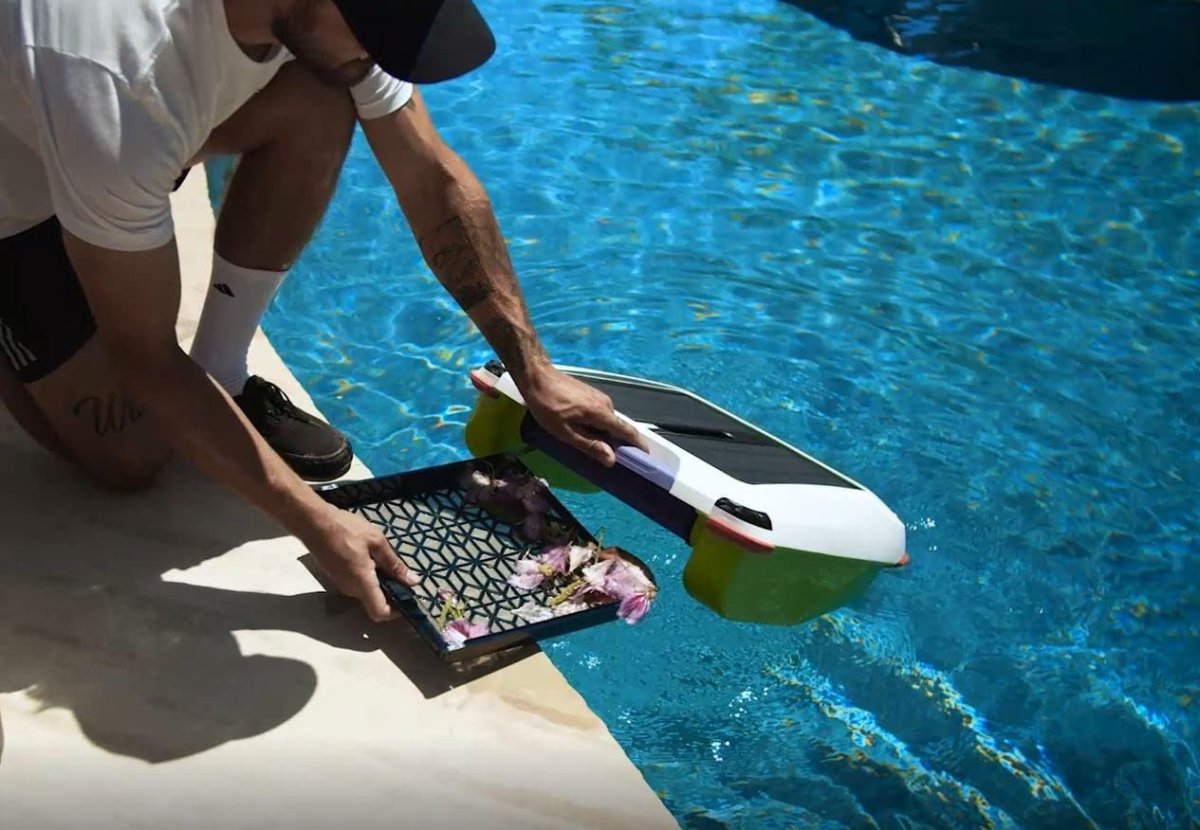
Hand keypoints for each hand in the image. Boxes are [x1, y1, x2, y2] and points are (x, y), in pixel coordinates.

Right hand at [304, 506, 418, 621]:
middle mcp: (351, 589)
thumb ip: (394, 565)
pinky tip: (370, 557)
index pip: (380, 613)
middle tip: (401, 574)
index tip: (407, 597)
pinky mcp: (336, 577)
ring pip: (366, 592)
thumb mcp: (377, 542)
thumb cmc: (345, 529)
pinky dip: (368, 577)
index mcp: (362, 582)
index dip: (396, 611)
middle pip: (374, 603)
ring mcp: (341, 585)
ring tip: (385, 561)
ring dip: (379, 582)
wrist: (314, 522)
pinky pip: (357, 584)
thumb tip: (413, 582)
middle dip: (390, 592)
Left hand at [519, 366, 647, 465]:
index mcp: (601, 413)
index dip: (638, 444)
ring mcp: (599, 396)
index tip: (646, 455)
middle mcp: (606, 403)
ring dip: (604, 433)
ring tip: (591, 445)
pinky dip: (598, 424)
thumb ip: (590, 445)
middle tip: (608, 458)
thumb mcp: (565, 432)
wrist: (538, 377)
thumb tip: (612, 459)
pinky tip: (584, 429)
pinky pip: (601, 413)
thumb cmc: (548, 406)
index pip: (626, 430)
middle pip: (617, 426)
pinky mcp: (591, 394)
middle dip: (616, 442)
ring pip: (607, 420)